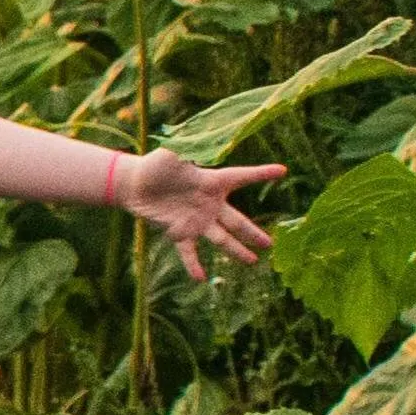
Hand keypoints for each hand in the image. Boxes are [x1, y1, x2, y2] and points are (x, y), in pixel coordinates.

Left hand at [121, 149, 282, 281]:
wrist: (134, 184)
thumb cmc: (156, 165)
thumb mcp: (174, 152)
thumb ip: (191, 146)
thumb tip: (201, 136)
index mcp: (212, 182)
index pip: (241, 176)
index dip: (261, 173)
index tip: (282, 171)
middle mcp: (209, 204)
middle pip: (237, 221)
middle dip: (253, 233)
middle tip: (270, 244)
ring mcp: (196, 220)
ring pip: (221, 238)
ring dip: (235, 250)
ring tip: (251, 262)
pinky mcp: (179, 232)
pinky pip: (188, 251)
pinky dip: (193, 264)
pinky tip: (201, 278)